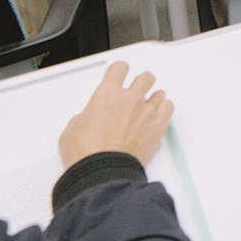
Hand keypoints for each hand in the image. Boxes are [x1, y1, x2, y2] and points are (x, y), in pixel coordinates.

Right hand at [59, 62, 173, 169]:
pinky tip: (158, 116)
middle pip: (145, 77)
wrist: (102, 172)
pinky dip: (164, 110)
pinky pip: (168, 107)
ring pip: (159, 92)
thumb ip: (85, 117)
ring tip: (148, 108)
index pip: (119, 68)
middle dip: (141, 83)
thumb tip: (89, 119)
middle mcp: (129, 98)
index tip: (120, 75)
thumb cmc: (85, 154)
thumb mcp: (72, 130)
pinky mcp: (158, 125)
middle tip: (137, 92)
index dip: (120, 71)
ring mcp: (146, 111)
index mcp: (106, 94)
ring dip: (154, 98)